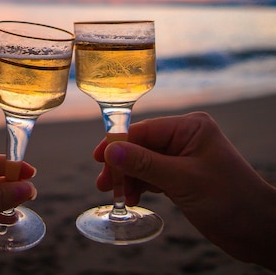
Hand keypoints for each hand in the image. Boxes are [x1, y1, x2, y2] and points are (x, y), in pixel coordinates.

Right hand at [94, 112, 275, 270]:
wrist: (260, 230)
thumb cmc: (230, 200)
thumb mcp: (184, 181)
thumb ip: (146, 164)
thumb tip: (111, 151)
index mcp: (190, 127)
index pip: (145, 130)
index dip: (119, 143)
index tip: (98, 159)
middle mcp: (186, 137)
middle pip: (143, 146)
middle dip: (123, 164)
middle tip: (103, 184)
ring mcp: (184, 157)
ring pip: (146, 162)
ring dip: (130, 177)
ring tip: (114, 194)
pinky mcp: (184, 177)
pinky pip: (155, 175)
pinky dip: (142, 185)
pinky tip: (132, 197)